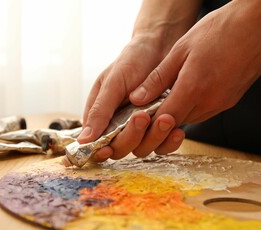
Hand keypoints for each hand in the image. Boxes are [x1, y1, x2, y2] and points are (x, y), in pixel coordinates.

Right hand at [78, 35, 184, 160]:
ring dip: (153, 137)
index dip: (100, 150)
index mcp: (101, 116)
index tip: (108, 148)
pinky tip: (177, 131)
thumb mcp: (113, 83)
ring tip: (165, 118)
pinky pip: (163, 144)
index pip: (97, 143)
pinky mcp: (159, 128)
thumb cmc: (132, 61)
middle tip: (141, 116)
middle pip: (120, 148)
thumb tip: (83, 140)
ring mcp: (140, 128)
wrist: (161, 47)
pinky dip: (169, 141)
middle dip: (131, 137)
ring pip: (143, 148)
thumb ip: (100, 111)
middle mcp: (119, 125)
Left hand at [130, 1, 260, 125]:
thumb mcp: (181, 50)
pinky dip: (194, 106)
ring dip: (179, 112)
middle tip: (152, 104)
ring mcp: (223, 103)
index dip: (150, 120)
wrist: (259, 24)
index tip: (140, 114)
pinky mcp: (232, 101)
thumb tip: (138, 98)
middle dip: (162, 117)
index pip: (164, 118)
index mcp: (193, 88)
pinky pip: (207, 111)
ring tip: (171, 95)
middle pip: (177, 122)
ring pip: (192, 118)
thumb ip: (158, 78)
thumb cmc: (220, 30)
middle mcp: (210, 102)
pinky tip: (191, 91)